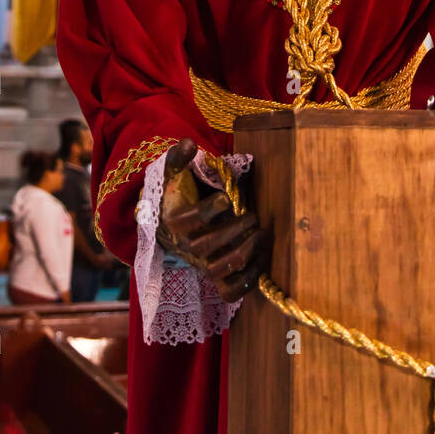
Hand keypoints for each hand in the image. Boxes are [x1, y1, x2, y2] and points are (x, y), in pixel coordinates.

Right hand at [157, 138, 271, 303]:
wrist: (172, 225)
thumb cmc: (179, 195)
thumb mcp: (174, 174)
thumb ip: (179, 157)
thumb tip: (189, 142)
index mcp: (174, 221)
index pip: (189, 220)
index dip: (209, 210)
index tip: (228, 197)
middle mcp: (185, 247)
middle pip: (204, 247)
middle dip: (233, 231)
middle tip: (253, 216)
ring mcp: (200, 264)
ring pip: (218, 271)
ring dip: (244, 254)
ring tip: (262, 236)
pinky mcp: (214, 278)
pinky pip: (229, 291)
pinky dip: (247, 282)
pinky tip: (263, 260)